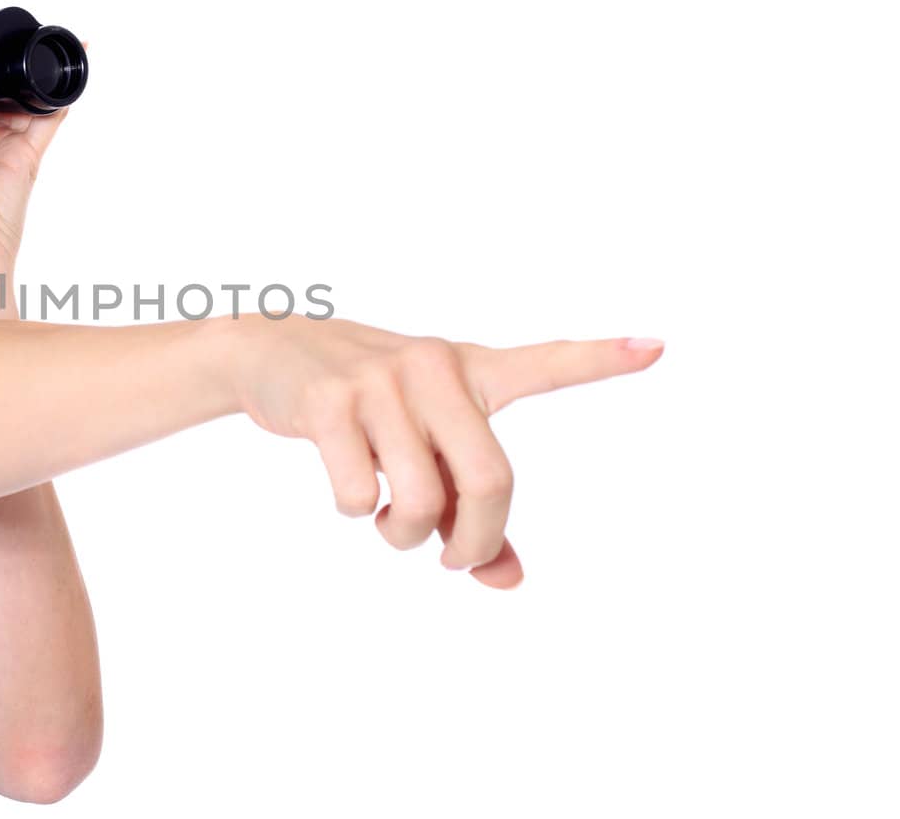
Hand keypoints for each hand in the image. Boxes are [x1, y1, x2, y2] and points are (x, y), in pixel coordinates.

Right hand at [228, 315, 665, 589]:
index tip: (657, 347)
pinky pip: (356, 493)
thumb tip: (506, 580)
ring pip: (417, 500)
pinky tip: (346, 483)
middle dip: (476, 541)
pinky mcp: (330, 400)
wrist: (269, 351)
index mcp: (468, 371)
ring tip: (385, 518)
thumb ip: (465, 507)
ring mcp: (381, 380)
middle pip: (489, 479)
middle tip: (457, 558)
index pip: (542, 364)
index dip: (600, 359)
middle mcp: (433, 367)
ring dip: (404, 535)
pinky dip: (352, 509)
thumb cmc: (364, 406)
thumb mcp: (419, 443)